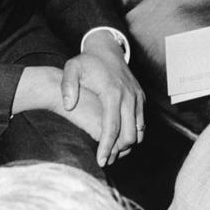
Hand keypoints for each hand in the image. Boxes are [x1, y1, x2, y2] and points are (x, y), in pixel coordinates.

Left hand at [61, 33, 144, 166]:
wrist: (107, 48)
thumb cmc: (87, 61)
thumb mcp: (72, 68)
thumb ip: (67, 85)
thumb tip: (68, 106)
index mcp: (112, 93)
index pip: (111, 128)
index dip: (107, 147)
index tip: (101, 161)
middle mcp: (128, 97)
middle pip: (130, 134)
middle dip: (119, 150)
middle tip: (106, 159)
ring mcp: (137, 97)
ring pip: (139, 131)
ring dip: (128, 144)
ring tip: (113, 152)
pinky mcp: (141, 98)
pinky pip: (141, 122)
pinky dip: (133, 133)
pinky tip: (120, 137)